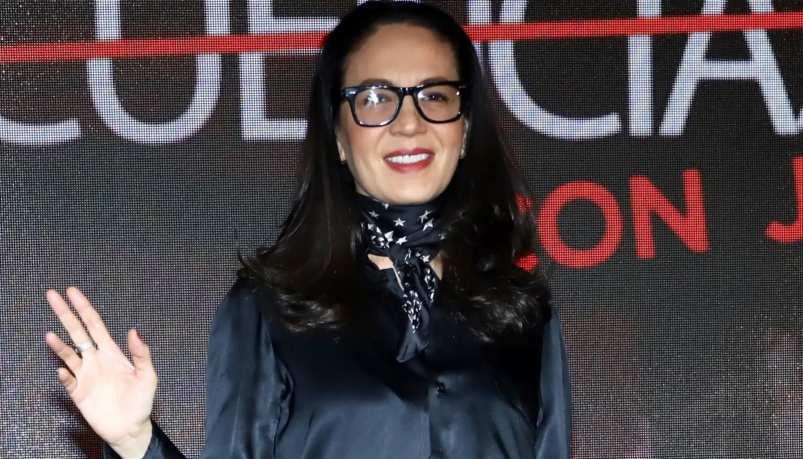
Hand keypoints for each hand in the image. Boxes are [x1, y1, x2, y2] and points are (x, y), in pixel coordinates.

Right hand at [45, 287, 155, 457]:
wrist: (131, 427)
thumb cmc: (141, 401)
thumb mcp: (148, 376)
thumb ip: (142, 354)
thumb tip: (135, 331)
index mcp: (111, 352)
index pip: (95, 324)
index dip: (84, 307)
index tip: (72, 291)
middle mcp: (95, 360)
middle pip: (77, 332)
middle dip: (65, 314)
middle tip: (52, 295)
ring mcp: (85, 375)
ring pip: (68, 354)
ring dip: (59, 345)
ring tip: (50, 335)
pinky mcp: (78, 393)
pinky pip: (67, 381)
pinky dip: (63, 375)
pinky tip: (62, 369)